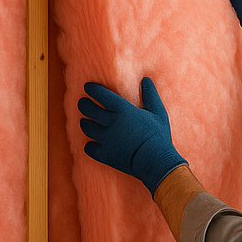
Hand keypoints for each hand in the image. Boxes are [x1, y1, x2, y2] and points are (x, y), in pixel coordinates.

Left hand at [78, 78, 186, 194]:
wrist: (156, 161)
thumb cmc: (158, 136)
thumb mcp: (158, 113)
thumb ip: (150, 96)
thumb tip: (146, 80)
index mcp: (123, 110)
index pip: (101, 95)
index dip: (92, 89)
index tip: (88, 87)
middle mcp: (111, 123)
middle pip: (89, 110)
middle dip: (83, 104)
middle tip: (83, 103)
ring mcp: (106, 139)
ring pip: (86, 127)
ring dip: (85, 123)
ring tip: (86, 122)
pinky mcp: (105, 155)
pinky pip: (89, 148)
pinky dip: (89, 145)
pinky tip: (92, 144)